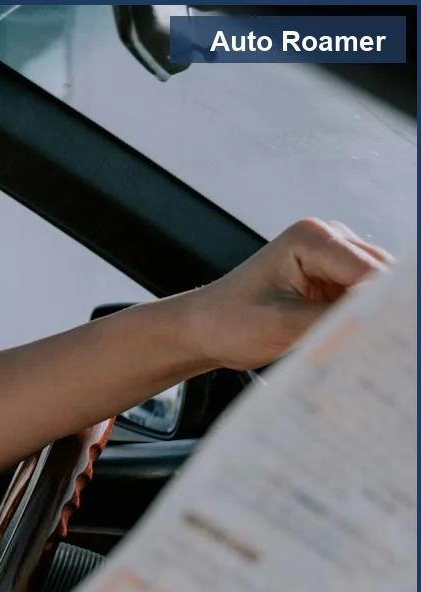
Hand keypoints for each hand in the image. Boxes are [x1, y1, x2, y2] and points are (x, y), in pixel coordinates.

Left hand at [182, 218, 394, 370]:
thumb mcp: (282, 325)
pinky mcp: (334, 280)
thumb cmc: (227, 322)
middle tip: (383, 348)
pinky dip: (363, 323)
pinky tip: (355, 344)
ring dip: (374, 318)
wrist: (203, 329)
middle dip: (383, 312)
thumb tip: (379, 325)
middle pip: (382, 277)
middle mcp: (329, 239)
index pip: (370, 272)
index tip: (391, 337)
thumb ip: (333, 322)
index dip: (386, 306)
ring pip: (378, 292)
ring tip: (366, 351)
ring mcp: (334, 258)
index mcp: (313, 238)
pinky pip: (364, 302)